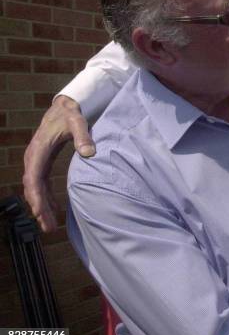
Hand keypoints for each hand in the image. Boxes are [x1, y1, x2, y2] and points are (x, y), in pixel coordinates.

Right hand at [22, 95, 94, 231]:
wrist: (63, 107)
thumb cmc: (70, 115)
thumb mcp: (78, 122)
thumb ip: (83, 136)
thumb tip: (89, 153)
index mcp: (38, 151)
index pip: (34, 179)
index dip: (37, 197)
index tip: (41, 212)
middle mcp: (33, 158)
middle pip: (33, 188)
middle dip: (39, 208)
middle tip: (49, 228)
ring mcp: (36, 161)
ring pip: (35, 189)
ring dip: (41, 206)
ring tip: (50, 226)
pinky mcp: (42, 163)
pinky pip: (41, 184)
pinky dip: (45, 197)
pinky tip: (53, 210)